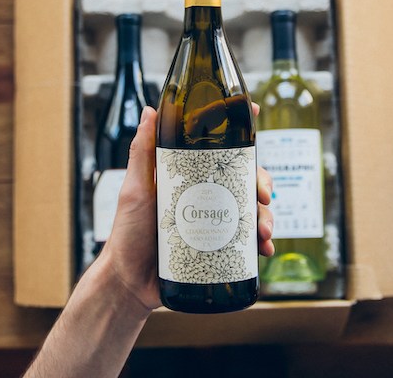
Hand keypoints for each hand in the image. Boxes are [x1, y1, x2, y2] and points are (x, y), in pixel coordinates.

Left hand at [97, 105, 273, 312]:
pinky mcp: (219, 248)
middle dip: (262, 182)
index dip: (240, 131)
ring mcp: (214, 222)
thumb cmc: (127, 232)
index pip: (219, 147)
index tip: (255, 113)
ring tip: (262, 231)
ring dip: (265, 216)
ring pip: (251, 209)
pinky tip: (263, 250)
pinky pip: (247, 242)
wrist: (130, 281)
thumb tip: (149, 112)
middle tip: (263, 195)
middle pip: (245, 178)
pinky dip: (260, 244)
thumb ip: (141, 152)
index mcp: (190, 176)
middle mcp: (206, 195)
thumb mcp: (135, 189)